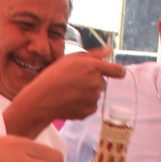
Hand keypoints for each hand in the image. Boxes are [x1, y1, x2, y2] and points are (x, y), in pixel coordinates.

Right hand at [4, 49, 126, 137]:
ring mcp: (93, 98)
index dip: (118, 72)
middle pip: (102, 82)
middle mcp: (96, 83)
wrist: (41, 99)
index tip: (115, 73)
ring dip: (87, 93)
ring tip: (69, 92)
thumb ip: (94, 54)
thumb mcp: (71, 59)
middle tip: (74, 82)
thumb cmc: (54, 75)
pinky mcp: (89, 111)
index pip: (118, 71)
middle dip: (93, 81)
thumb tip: (110, 50)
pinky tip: (70, 101)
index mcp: (94, 67)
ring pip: (95, 94)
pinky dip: (83, 104)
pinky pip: (91, 106)